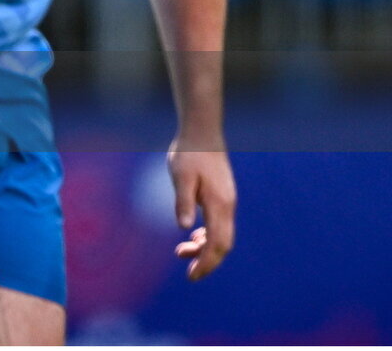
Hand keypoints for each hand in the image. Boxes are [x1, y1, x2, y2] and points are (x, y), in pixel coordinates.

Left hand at [168, 143, 235, 279]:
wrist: (202, 132)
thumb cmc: (189, 153)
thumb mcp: (181, 176)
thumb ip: (183, 201)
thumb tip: (184, 228)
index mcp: (219, 204)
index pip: (217, 243)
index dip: (206, 263)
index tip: (192, 276)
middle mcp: (227, 205)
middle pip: (223, 244)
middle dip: (207, 261)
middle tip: (188, 271)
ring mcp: (226, 200)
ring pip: (222, 234)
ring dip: (205, 247)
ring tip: (181, 251)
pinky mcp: (222, 196)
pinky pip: (219, 224)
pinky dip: (208, 235)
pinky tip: (194, 235)